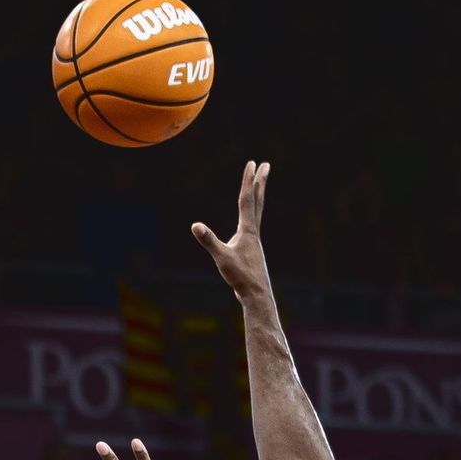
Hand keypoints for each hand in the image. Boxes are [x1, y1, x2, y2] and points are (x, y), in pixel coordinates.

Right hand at [191, 159, 270, 300]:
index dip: (248, 180)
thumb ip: (209, 241)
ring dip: (257, 198)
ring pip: (257, 214)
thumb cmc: (241, 278)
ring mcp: (254, 243)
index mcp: (247, 231)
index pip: (246, 200)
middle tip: (265, 165)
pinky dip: (251, 218)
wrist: (257, 297)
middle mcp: (254, 233)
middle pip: (257, 202)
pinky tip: (246, 226)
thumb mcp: (222, 258)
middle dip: (260, 182)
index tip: (252, 162)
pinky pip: (252, 228)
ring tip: (259, 187)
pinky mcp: (252, 252)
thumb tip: (195, 226)